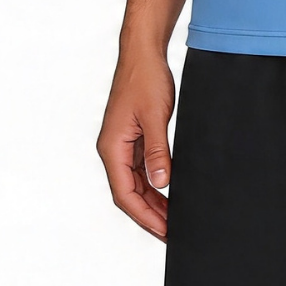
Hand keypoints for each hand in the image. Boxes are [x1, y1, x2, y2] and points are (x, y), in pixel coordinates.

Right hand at [96, 49, 174, 240]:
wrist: (144, 53)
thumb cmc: (145, 79)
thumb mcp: (155, 115)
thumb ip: (158, 150)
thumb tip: (161, 181)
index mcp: (112, 147)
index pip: (125, 193)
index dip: (144, 216)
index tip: (164, 231)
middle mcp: (114, 149)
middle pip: (129, 193)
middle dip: (149, 214)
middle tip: (172, 231)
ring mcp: (123, 144)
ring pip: (136, 182)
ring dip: (153, 201)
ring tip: (173, 217)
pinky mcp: (134, 137)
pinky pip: (142, 168)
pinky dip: (155, 182)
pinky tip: (169, 190)